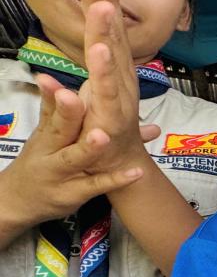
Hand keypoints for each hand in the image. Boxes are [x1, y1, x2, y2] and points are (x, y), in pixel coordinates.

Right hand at [0, 73, 143, 230]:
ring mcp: (63, 174)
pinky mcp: (76, 194)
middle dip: (67, 114)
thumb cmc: (39, 160)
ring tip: (104, 135)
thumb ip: (51, 108)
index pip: (54, 113)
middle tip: (73, 96)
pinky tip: (137, 171)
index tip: (67, 83)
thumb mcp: (42, 135)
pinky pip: (97, 186)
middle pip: (60, 131)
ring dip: (89, 148)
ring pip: (76, 159)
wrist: (20, 200)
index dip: (59, 99)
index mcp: (46, 135)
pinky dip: (116, 179)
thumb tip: (47, 76)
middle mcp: (51, 152)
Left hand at [76, 0, 150, 172]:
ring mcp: (120, 95)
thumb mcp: (96, 88)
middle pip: (112, 34)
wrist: (121, 166)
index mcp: (114, 69)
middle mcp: (121, 78)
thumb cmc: (107, 126)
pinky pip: (108, 92)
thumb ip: (96, 62)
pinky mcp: (114, 116)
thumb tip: (93, 39)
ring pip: (112, 58)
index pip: (109, 28)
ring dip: (107, 32)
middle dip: (105, 3)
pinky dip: (104, 73)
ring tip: (101, 7)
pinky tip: (99, 52)